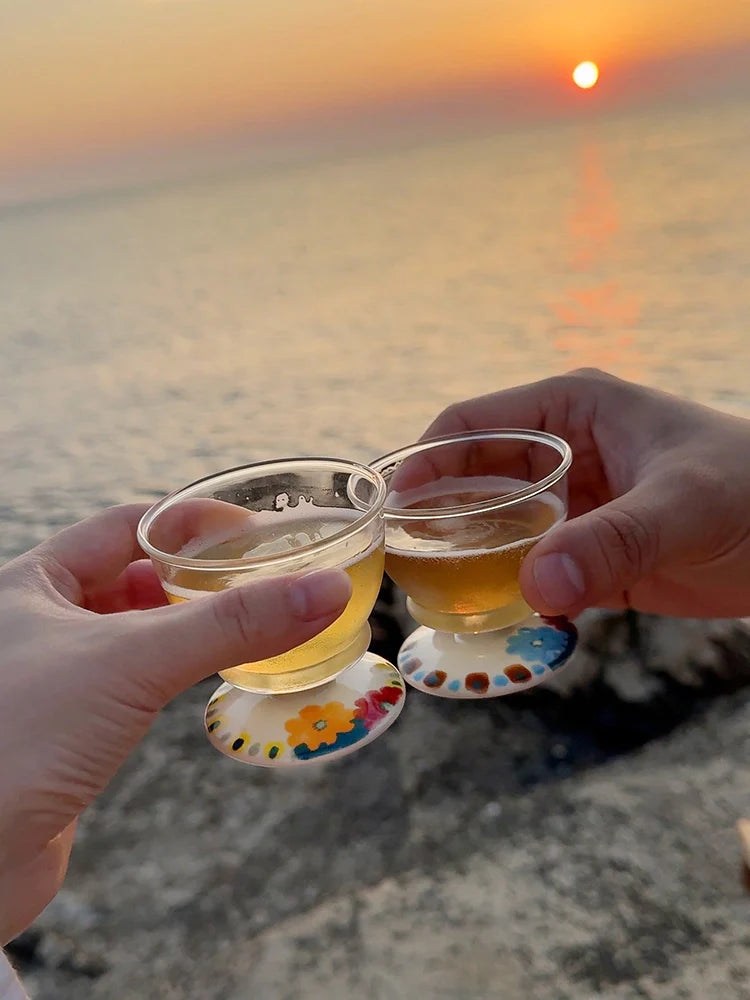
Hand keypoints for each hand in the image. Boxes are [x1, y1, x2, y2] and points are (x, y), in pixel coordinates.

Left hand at [0, 505, 350, 943]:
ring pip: (137, 632)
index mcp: (32, 580)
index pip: (127, 525)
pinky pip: (134, 682)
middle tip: (265, 580)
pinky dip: (177, 673)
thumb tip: (325, 591)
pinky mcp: (68, 730)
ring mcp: (53, 676)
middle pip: (135, 576)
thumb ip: (231, 624)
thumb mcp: (133, 661)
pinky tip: (211, 678)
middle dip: (199, 576)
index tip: (256, 532)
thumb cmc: (20, 739)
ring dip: (191, 627)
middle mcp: (37, 620)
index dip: (193, 522)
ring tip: (252, 626)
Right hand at [423, 369, 749, 619]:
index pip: (472, 425)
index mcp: (571, 411)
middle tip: (398, 563)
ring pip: (497, 530)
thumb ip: (613, 541)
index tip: (387, 508)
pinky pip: (533, 572)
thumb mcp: (684, 504)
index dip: (423, 461)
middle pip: (472, 481)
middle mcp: (563, 453)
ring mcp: (576, 506)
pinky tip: (489, 619)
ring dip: (466, 560)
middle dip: (434, 517)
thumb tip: (536, 587)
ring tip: (430, 597)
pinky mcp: (592, 554)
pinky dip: (508, 594)